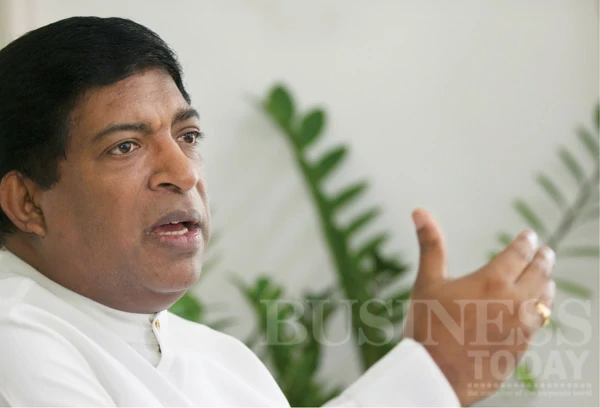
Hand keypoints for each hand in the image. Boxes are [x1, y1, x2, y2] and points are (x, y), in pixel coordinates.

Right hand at [402, 209, 555, 405]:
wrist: (435, 375)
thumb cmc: (427, 325)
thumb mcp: (427, 281)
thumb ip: (430, 245)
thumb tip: (419, 210)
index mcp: (492, 281)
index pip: (519, 254)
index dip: (526, 242)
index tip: (529, 236)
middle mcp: (514, 302)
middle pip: (539, 274)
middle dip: (543, 260)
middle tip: (546, 252)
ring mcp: (520, 329)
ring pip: (543, 301)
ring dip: (545, 286)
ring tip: (545, 281)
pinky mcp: (520, 349)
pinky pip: (536, 326)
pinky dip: (538, 312)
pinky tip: (532, 312)